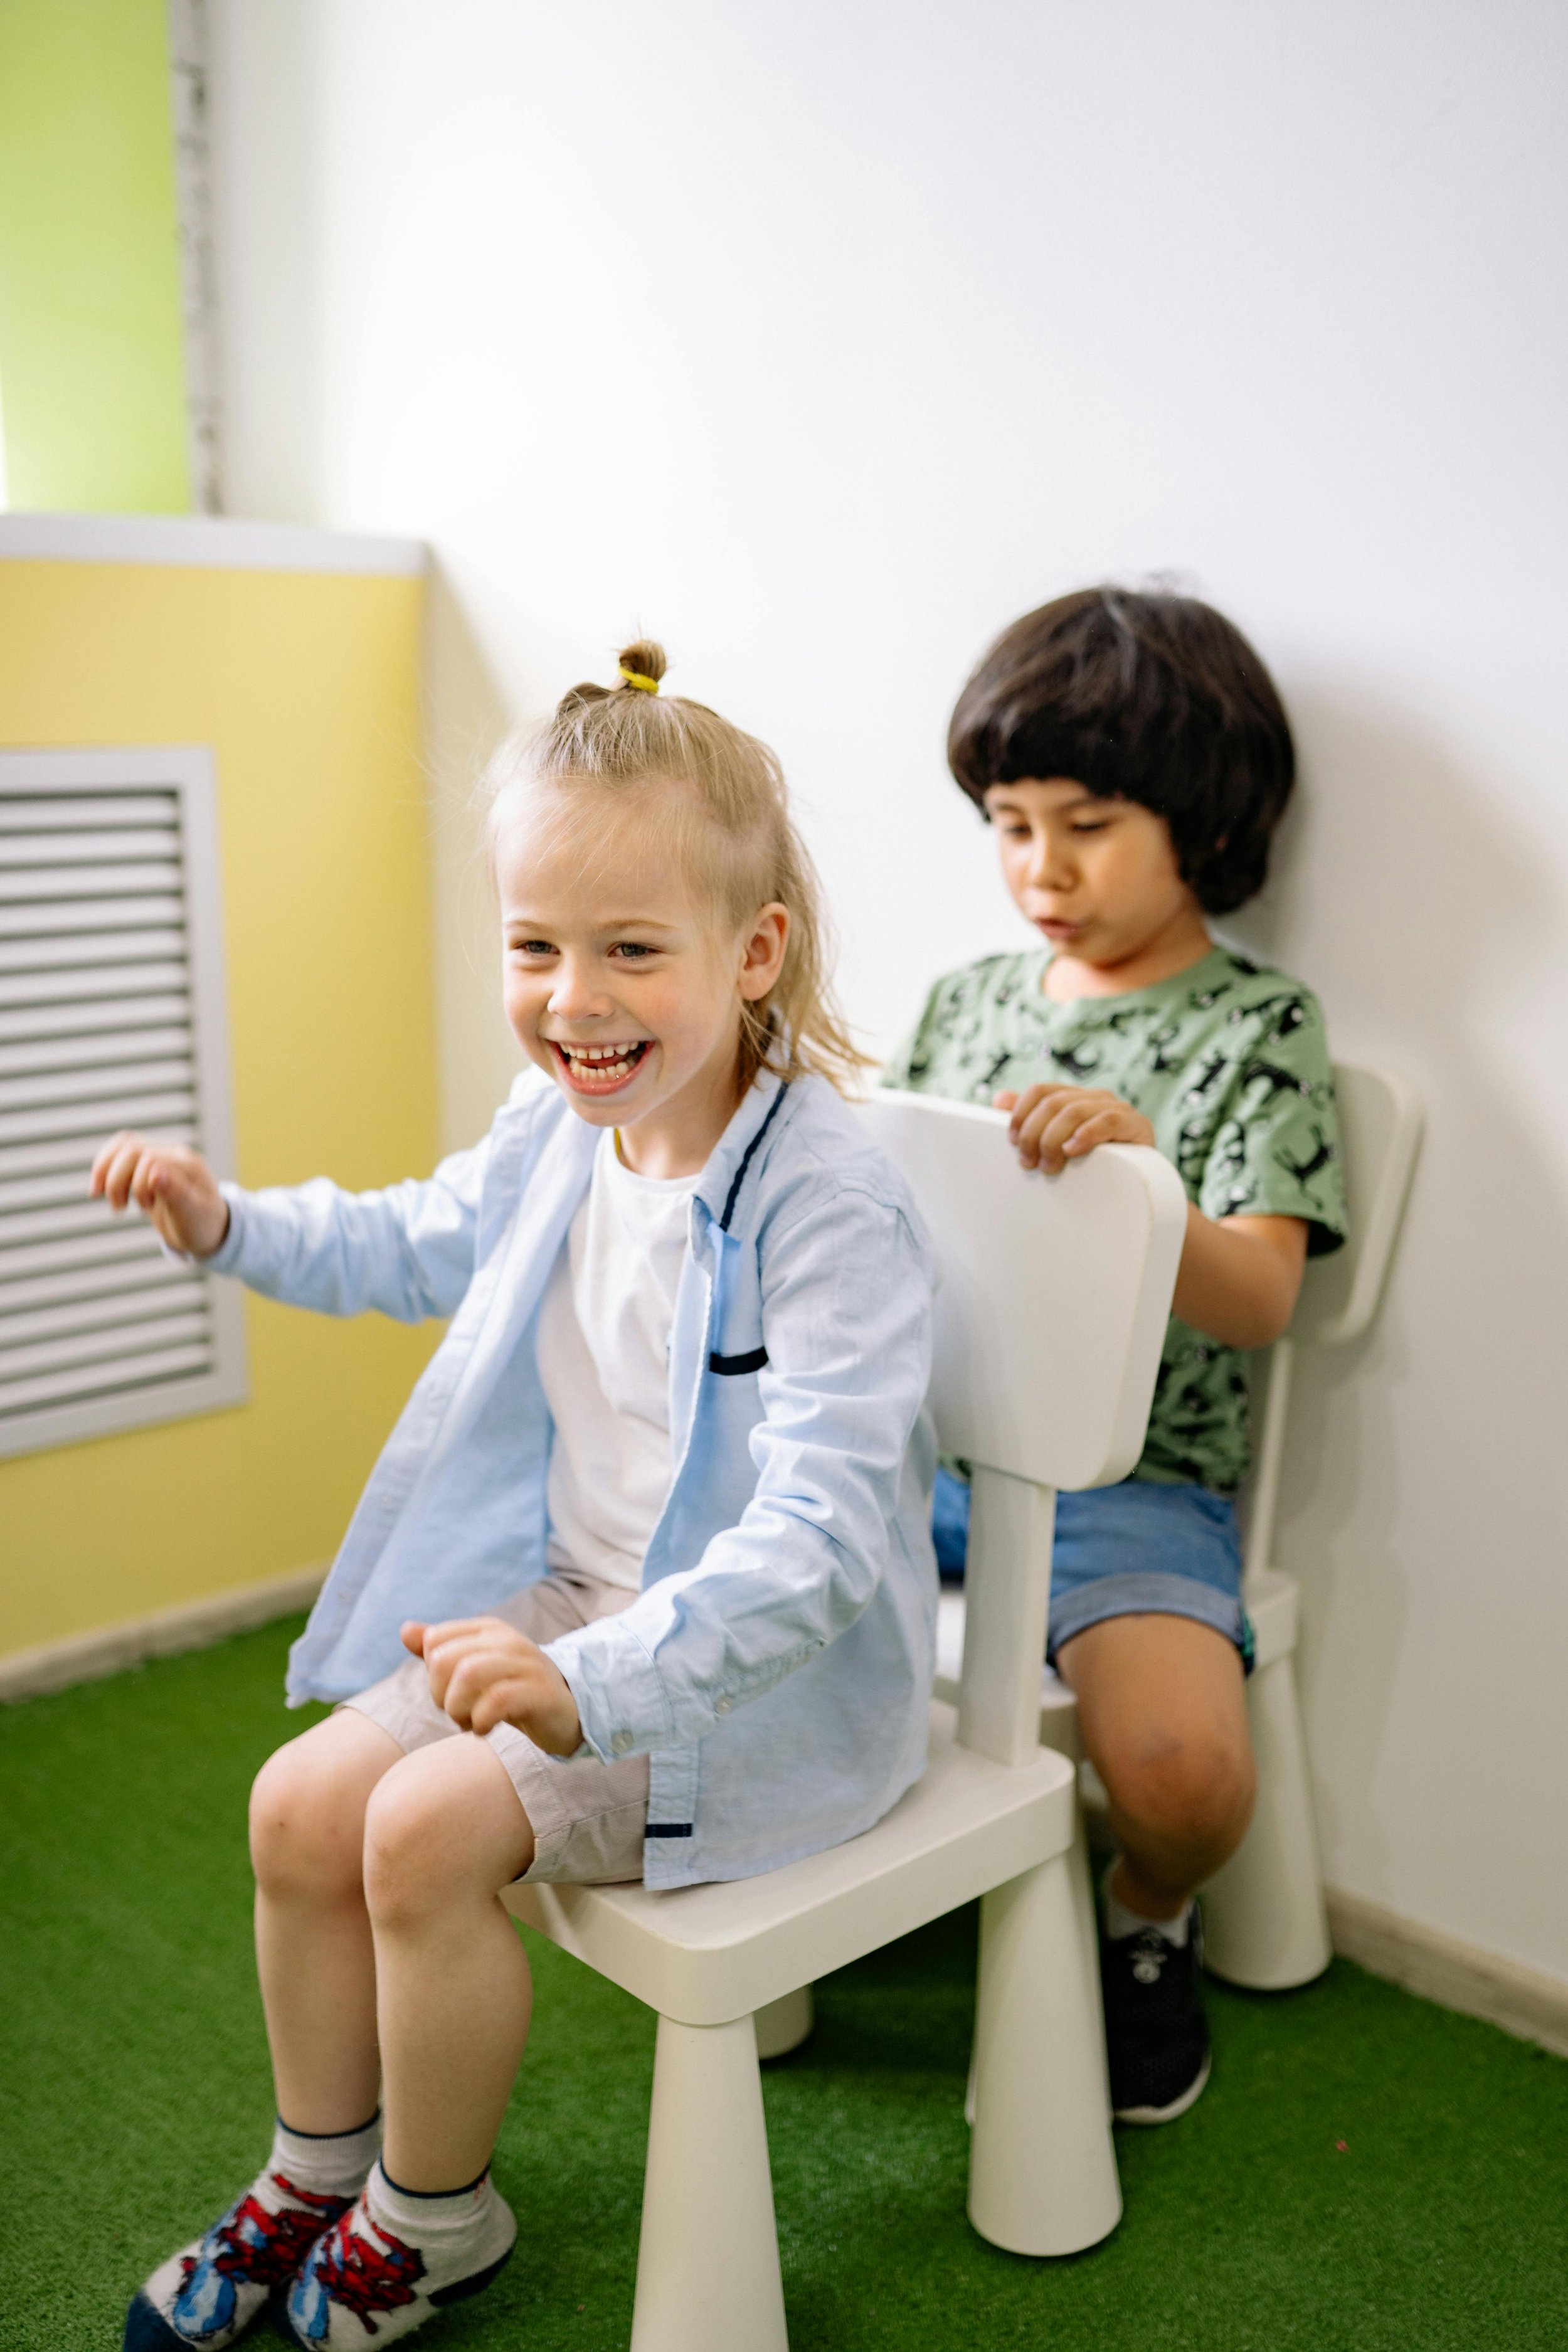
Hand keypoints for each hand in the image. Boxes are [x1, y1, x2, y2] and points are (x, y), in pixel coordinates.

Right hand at [89, 1131, 229, 1256]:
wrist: (206, 1230)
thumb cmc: (202, 1224)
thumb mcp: (193, 1214)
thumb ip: (176, 1193)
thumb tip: (155, 1173)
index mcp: (188, 1164)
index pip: (150, 1159)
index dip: (139, 1186)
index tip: (145, 1210)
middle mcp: (173, 1155)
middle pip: (131, 1149)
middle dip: (116, 1180)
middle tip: (119, 1209)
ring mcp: (160, 1157)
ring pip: (122, 1146)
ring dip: (105, 1171)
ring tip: (100, 1195)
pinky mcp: (147, 1164)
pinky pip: (120, 1153)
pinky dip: (105, 1167)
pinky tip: (100, 1187)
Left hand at [402, 1616, 583, 1754]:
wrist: (566, 1713)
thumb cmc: (512, 1691)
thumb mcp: (474, 1669)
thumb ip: (440, 1651)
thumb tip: (405, 1630)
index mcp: (488, 1629)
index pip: (435, 1640)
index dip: (432, 1673)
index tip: (451, 1691)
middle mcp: (507, 1640)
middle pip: (444, 1659)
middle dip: (440, 1695)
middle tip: (458, 1712)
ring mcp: (525, 1663)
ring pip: (467, 1674)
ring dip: (458, 1709)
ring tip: (470, 1721)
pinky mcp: (538, 1692)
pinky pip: (495, 1701)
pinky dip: (480, 1722)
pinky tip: (485, 1729)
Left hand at [994, 1084, 1154, 1172]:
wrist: (1139, 1187)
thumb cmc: (1093, 1166)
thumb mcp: (1057, 1144)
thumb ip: (1031, 1120)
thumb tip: (999, 1097)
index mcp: (1075, 1097)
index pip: (1041, 1091)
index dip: (1021, 1113)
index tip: (1012, 1141)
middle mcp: (1095, 1097)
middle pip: (1053, 1103)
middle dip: (1034, 1134)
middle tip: (1029, 1163)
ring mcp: (1117, 1108)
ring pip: (1074, 1111)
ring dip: (1054, 1140)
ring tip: (1050, 1166)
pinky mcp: (1136, 1124)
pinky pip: (1107, 1120)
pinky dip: (1085, 1135)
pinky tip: (1073, 1151)